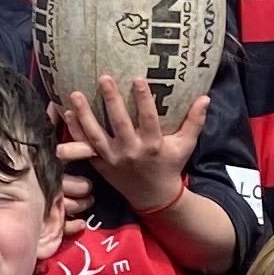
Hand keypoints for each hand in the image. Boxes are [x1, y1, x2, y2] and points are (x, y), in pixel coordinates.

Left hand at [58, 76, 202, 215]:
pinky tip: (68, 113)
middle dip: (111, 100)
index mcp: (153, 145)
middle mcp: (132, 151)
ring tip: (75, 94)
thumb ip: (195, 121)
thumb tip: (205, 98)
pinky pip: (85, 147)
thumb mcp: (185, 145)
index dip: (143, 99)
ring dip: (85, 114)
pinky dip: (75, 131)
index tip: (138, 78)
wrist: (153, 196)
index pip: (148, 118)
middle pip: (119, 123)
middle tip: (104, 77)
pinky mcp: (100, 165)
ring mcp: (113, 159)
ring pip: (96, 135)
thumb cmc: (169, 166)